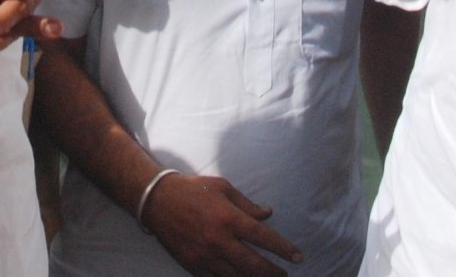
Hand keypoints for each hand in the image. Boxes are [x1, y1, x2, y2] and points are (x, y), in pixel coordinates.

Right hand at [143, 173, 302, 276]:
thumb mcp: (223, 188)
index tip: (298, 257)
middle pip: (254, 264)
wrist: (158, 201)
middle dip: (273, 272)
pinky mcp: (194, 266)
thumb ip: (247, 204)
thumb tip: (268, 213)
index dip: (283, 249)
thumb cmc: (194, 190)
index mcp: (228, 218)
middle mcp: (219, 240)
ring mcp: (206, 256)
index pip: (263, 237)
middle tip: (284, 275)